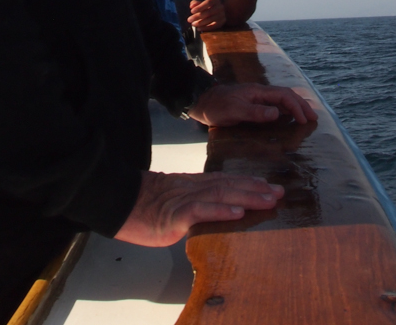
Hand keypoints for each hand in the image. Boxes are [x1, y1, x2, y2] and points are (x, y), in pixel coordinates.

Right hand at [114, 170, 283, 246]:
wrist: (115, 200)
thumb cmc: (139, 204)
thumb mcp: (168, 201)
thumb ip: (188, 203)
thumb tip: (206, 209)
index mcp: (191, 185)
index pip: (224, 181)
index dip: (247, 182)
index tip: (268, 184)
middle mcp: (192, 188)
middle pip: (229, 185)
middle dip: (256, 188)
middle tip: (280, 191)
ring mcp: (184, 199)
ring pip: (221, 194)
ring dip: (248, 196)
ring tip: (269, 198)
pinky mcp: (175, 214)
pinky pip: (201, 210)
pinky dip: (221, 210)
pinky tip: (238, 212)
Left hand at [187, 0, 225, 29]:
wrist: (216, 13)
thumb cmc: (206, 7)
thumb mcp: (201, 3)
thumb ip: (195, 3)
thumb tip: (191, 6)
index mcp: (215, 0)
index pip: (208, 2)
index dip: (200, 7)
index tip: (191, 11)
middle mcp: (220, 7)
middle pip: (209, 12)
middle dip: (197, 16)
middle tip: (189, 20)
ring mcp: (222, 15)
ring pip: (211, 19)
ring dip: (200, 23)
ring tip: (193, 24)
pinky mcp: (222, 22)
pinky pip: (214, 26)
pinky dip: (205, 28)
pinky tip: (198, 28)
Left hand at [188, 82, 317, 126]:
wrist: (201, 102)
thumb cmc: (216, 107)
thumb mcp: (235, 111)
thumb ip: (256, 112)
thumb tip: (278, 113)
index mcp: (258, 92)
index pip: (283, 96)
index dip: (297, 107)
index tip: (305, 120)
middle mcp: (259, 93)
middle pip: (286, 95)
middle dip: (301, 105)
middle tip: (313, 118)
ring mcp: (256, 97)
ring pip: (281, 99)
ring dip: (295, 107)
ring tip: (306, 117)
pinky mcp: (251, 104)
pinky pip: (273, 105)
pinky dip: (285, 110)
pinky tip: (287, 118)